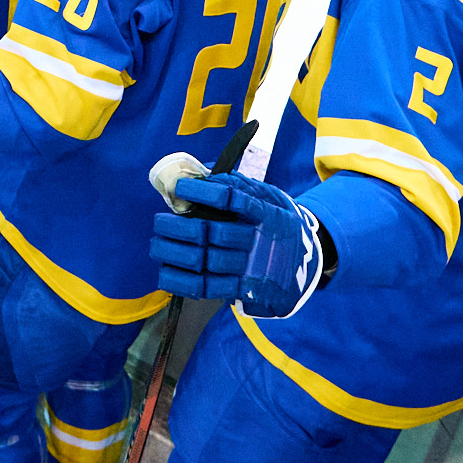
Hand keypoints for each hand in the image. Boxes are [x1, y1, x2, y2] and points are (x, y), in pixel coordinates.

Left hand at [150, 170, 325, 317]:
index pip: (232, 198)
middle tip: (159, 222)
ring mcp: (252, 267)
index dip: (202, 192)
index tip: (180, 188)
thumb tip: (200, 173)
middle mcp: (259, 240)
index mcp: (266, 212)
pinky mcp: (244, 289)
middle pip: (213, 232)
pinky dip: (182, 281)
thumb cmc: (276, 222)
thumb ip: (238, 185)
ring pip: (207, 260)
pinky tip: (165, 272)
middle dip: (179, 228)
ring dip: (175, 252)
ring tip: (156, 244)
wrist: (306, 262)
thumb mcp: (268, 197)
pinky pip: (209, 287)